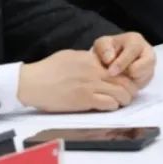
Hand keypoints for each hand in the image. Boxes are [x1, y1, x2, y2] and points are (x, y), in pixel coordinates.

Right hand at [17, 50, 138, 112]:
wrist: (33, 82)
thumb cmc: (48, 70)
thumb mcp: (70, 57)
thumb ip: (87, 60)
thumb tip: (98, 63)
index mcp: (91, 59)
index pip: (118, 65)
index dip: (126, 74)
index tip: (127, 80)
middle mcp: (94, 71)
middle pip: (123, 79)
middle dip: (130, 88)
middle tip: (129, 94)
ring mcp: (90, 85)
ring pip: (120, 92)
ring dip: (124, 99)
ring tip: (122, 102)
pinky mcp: (84, 100)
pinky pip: (108, 103)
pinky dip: (113, 106)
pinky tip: (110, 107)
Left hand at [92, 33, 155, 87]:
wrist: (111, 60)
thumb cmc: (107, 51)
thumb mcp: (101, 45)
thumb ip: (104, 49)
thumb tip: (110, 59)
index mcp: (135, 40)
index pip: (132, 51)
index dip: (121, 63)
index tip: (110, 72)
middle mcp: (147, 50)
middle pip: (147, 62)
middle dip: (131, 72)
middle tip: (117, 77)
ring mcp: (149, 64)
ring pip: (148, 74)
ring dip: (134, 79)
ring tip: (121, 78)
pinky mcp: (149, 75)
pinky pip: (145, 82)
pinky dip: (134, 84)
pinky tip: (125, 82)